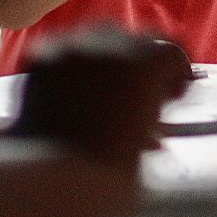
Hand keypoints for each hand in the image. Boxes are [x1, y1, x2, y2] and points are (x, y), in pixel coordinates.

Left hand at [14, 27, 191, 160]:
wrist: (45, 178)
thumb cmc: (103, 177)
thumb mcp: (144, 154)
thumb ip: (149, 127)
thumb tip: (148, 128)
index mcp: (146, 67)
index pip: (172, 53)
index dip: (176, 75)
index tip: (173, 95)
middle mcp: (110, 46)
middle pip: (136, 39)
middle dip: (141, 62)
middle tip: (138, 92)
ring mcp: (71, 48)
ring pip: (98, 37)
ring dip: (107, 58)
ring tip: (102, 89)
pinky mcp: (40, 57)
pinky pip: (64, 51)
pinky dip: (72, 67)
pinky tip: (69, 91)